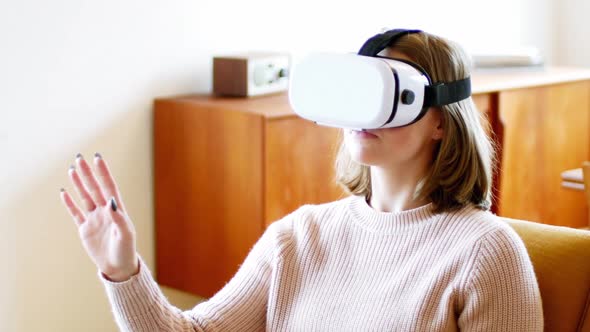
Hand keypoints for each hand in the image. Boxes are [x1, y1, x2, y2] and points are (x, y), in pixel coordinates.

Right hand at [60, 153, 138, 281]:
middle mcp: (105, 212)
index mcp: (116, 210)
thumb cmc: (126, 250)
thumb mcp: (125, 234)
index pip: (109, 186)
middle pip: (94, 188)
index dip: (103, 173)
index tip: (97, 158)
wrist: (118, 267)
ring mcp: (94, 219)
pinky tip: (64, 192)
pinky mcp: (85, 230)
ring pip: (85, 197)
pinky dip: (69, 203)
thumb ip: (118, 217)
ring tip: (72, 169)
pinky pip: (76, 213)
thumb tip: (110, 201)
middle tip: (79, 158)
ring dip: (79, 184)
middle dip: (87, 173)